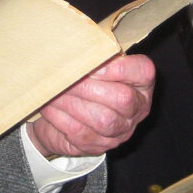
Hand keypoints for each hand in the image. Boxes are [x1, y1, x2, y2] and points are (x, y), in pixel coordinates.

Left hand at [28, 54, 154, 157]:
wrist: (64, 117)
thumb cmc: (84, 84)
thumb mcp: (95, 67)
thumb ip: (95, 58)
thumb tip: (78, 47)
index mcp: (141, 83)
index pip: (143, 72)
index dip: (119, 68)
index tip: (92, 65)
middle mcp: (137, 109)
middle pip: (123, 98)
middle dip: (89, 87)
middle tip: (65, 77)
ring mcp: (120, 131)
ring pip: (102, 119)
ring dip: (74, 103)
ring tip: (55, 90)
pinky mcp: (98, 146)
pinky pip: (81, 132)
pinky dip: (62, 117)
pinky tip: (50, 106)